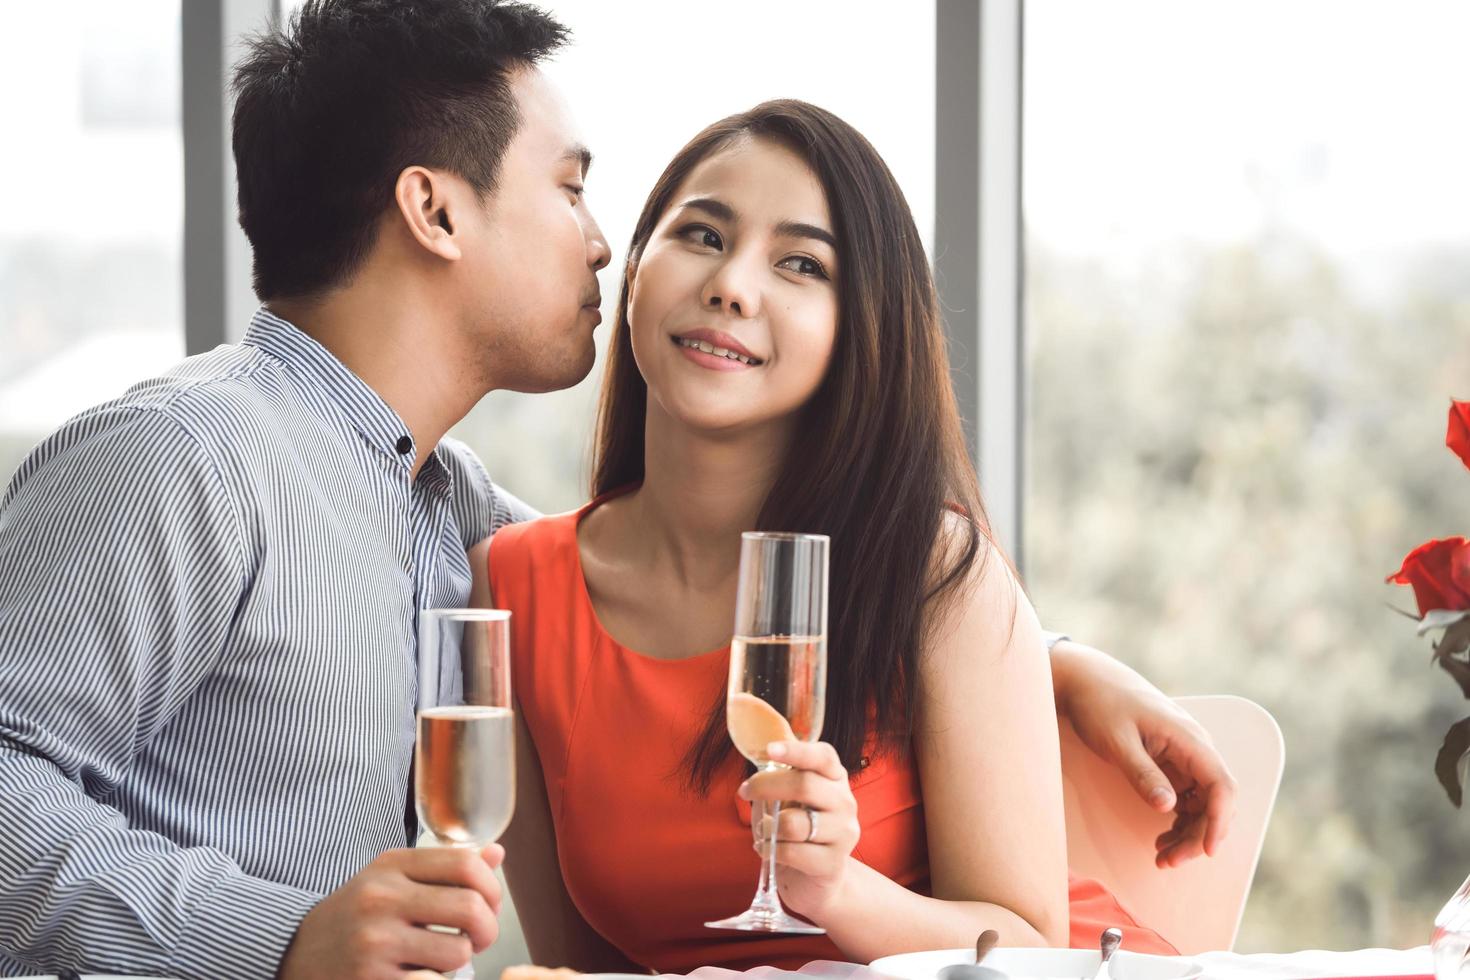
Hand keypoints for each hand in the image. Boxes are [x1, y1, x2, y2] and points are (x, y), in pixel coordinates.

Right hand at [278, 843, 503, 979]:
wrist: (295, 953)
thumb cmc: (356, 914)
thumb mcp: (392, 878)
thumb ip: (445, 867)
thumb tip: (497, 854)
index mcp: (392, 866)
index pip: (465, 863)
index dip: (492, 886)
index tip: (490, 903)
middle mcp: (381, 899)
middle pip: (469, 907)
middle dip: (488, 928)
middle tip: (479, 938)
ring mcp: (375, 942)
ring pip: (457, 951)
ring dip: (462, 960)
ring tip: (445, 958)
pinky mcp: (372, 979)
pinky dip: (437, 979)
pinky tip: (421, 973)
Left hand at [740, 740, 860, 917]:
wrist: (817, 878)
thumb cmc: (799, 829)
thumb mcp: (792, 797)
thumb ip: (782, 775)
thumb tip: (758, 751)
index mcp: (834, 778)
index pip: (823, 757)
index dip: (797, 751)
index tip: (770, 750)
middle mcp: (845, 802)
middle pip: (805, 785)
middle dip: (766, 786)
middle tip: (745, 790)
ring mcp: (843, 833)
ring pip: (794, 823)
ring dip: (767, 826)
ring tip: (764, 830)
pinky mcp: (833, 863)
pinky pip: (791, 852)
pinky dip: (770, 850)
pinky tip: (769, 850)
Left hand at [1057, 644, 1236, 866]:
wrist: (1084, 679)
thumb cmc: (1100, 705)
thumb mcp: (1117, 741)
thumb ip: (1142, 774)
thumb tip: (1169, 807)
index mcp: (1189, 738)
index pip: (1221, 785)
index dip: (1220, 821)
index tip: (1206, 850)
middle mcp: (1194, 746)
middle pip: (1214, 800)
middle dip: (1198, 835)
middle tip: (1168, 861)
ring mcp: (1184, 754)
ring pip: (1201, 802)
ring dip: (1188, 831)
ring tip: (1162, 855)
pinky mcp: (1171, 760)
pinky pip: (1186, 795)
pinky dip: (1178, 818)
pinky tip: (1162, 835)